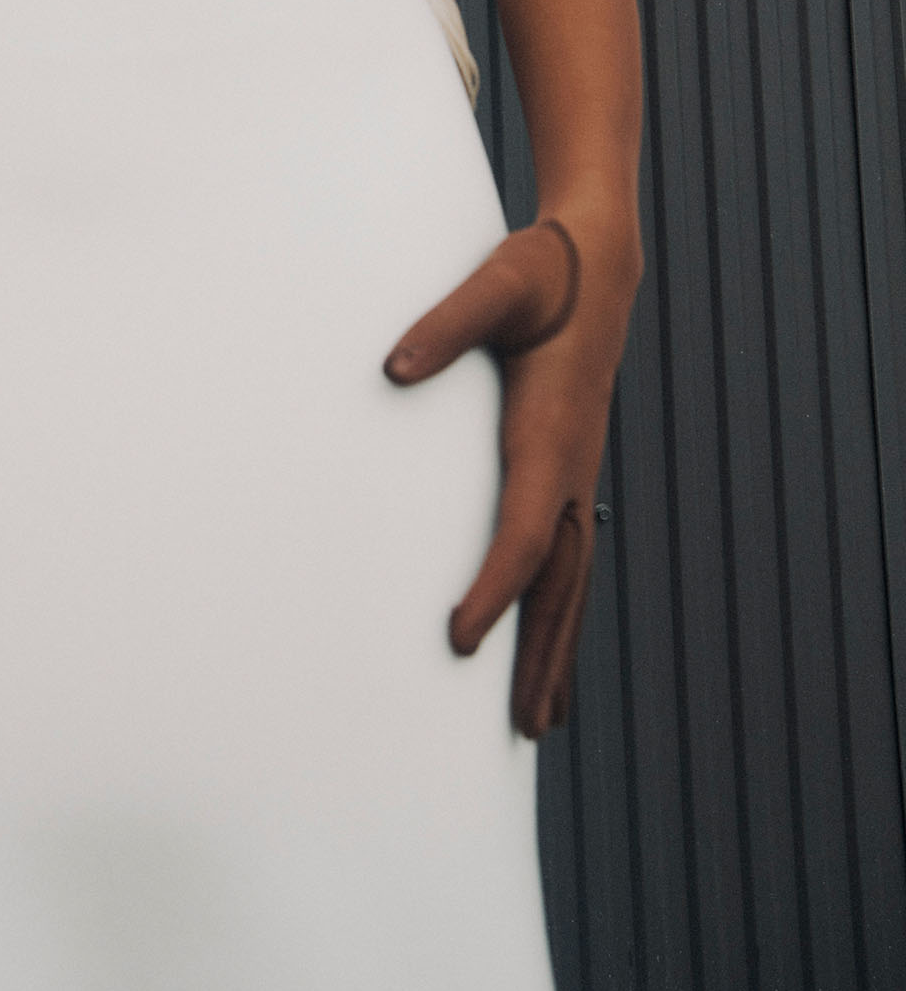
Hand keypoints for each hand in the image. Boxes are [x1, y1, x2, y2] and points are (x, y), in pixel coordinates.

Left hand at [383, 214, 640, 736]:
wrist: (595, 263)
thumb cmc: (540, 272)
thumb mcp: (493, 285)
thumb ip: (445, 323)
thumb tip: (394, 368)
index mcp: (552, 433)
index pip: (524, 535)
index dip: (494, 591)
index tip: (461, 640)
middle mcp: (572, 465)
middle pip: (560, 580)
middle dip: (542, 654)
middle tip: (523, 727)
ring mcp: (575, 471)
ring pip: (571, 576)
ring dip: (556, 646)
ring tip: (542, 718)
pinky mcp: (568, 467)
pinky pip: (568, 553)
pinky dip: (559, 606)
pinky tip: (546, 640)